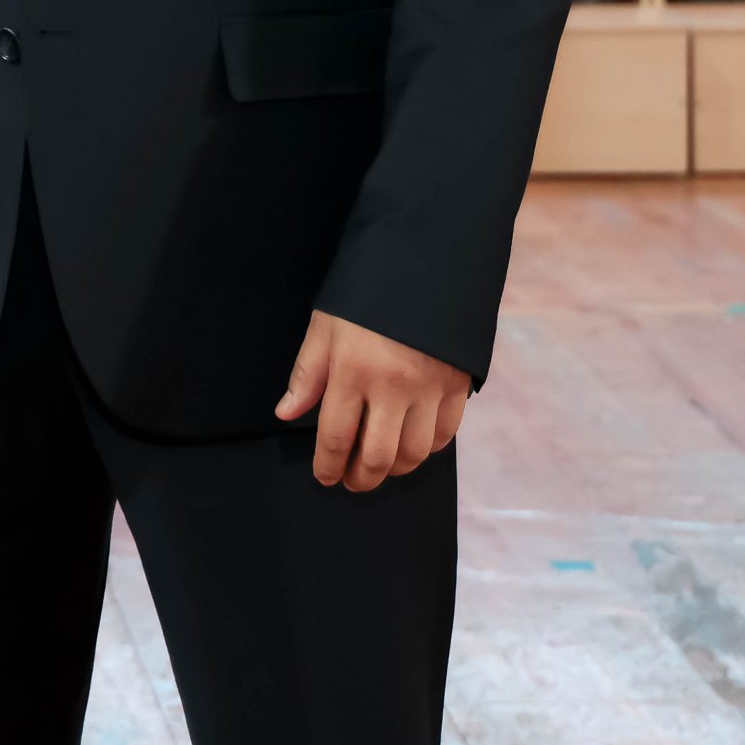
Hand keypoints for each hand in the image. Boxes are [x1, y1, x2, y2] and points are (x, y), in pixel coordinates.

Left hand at [275, 308, 469, 490]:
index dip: (328, 465)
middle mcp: (393, 386)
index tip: (324, 477)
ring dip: (394, 469)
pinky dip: (426, 450)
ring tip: (379, 466)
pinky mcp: (457, 385)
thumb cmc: (365, 295)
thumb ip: (307, 375)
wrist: (423, 264)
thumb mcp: (325, 327)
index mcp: (353, 371)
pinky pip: (444, 435)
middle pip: (377, 456)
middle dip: (361, 478)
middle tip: (352, 481)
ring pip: (414, 453)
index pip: (336, 437)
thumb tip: (286, 414)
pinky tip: (410, 446)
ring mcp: (430, 388)